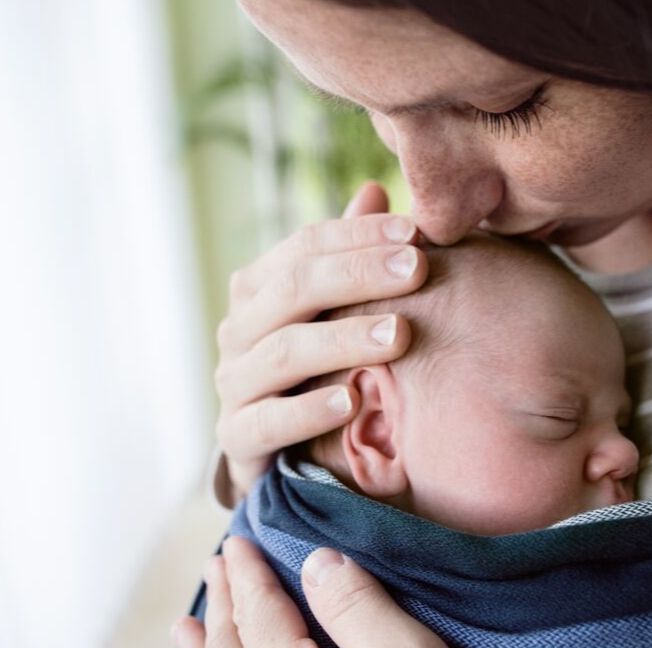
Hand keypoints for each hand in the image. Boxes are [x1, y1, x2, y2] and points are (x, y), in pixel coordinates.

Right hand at [215, 182, 426, 503]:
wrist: (274, 453)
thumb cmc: (315, 369)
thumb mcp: (331, 312)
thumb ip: (349, 258)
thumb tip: (373, 190)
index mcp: (260, 288)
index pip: (306, 245)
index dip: (360, 235)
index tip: (417, 233)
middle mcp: (239, 329)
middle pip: (294, 289)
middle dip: (358, 275)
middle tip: (418, 269)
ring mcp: (234, 383)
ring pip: (283, 352)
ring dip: (344, 340)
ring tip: (400, 335)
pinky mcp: (237, 438)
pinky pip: (269, 422)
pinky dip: (310, 411)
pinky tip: (353, 402)